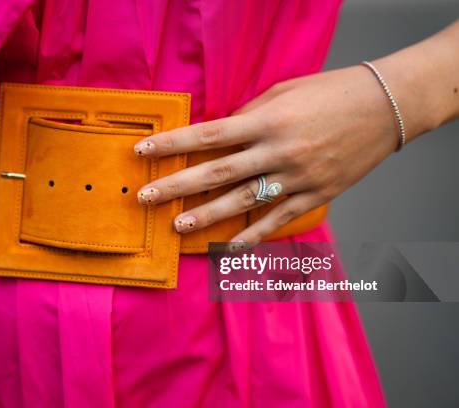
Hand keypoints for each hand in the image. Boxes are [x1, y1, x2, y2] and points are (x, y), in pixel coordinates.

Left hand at [134, 65, 399, 242]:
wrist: (384, 107)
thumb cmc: (331, 93)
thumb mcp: (283, 92)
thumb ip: (248, 114)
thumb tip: (217, 133)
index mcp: (266, 119)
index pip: (208, 135)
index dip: (172, 144)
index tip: (142, 151)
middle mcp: (277, 150)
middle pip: (216, 172)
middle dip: (177, 186)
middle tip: (145, 198)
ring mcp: (296, 176)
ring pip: (243, 201)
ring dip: (207, 216)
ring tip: (178, 227)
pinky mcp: (314, 194)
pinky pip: (277, 220)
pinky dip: (252, 236)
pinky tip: (229, 248)